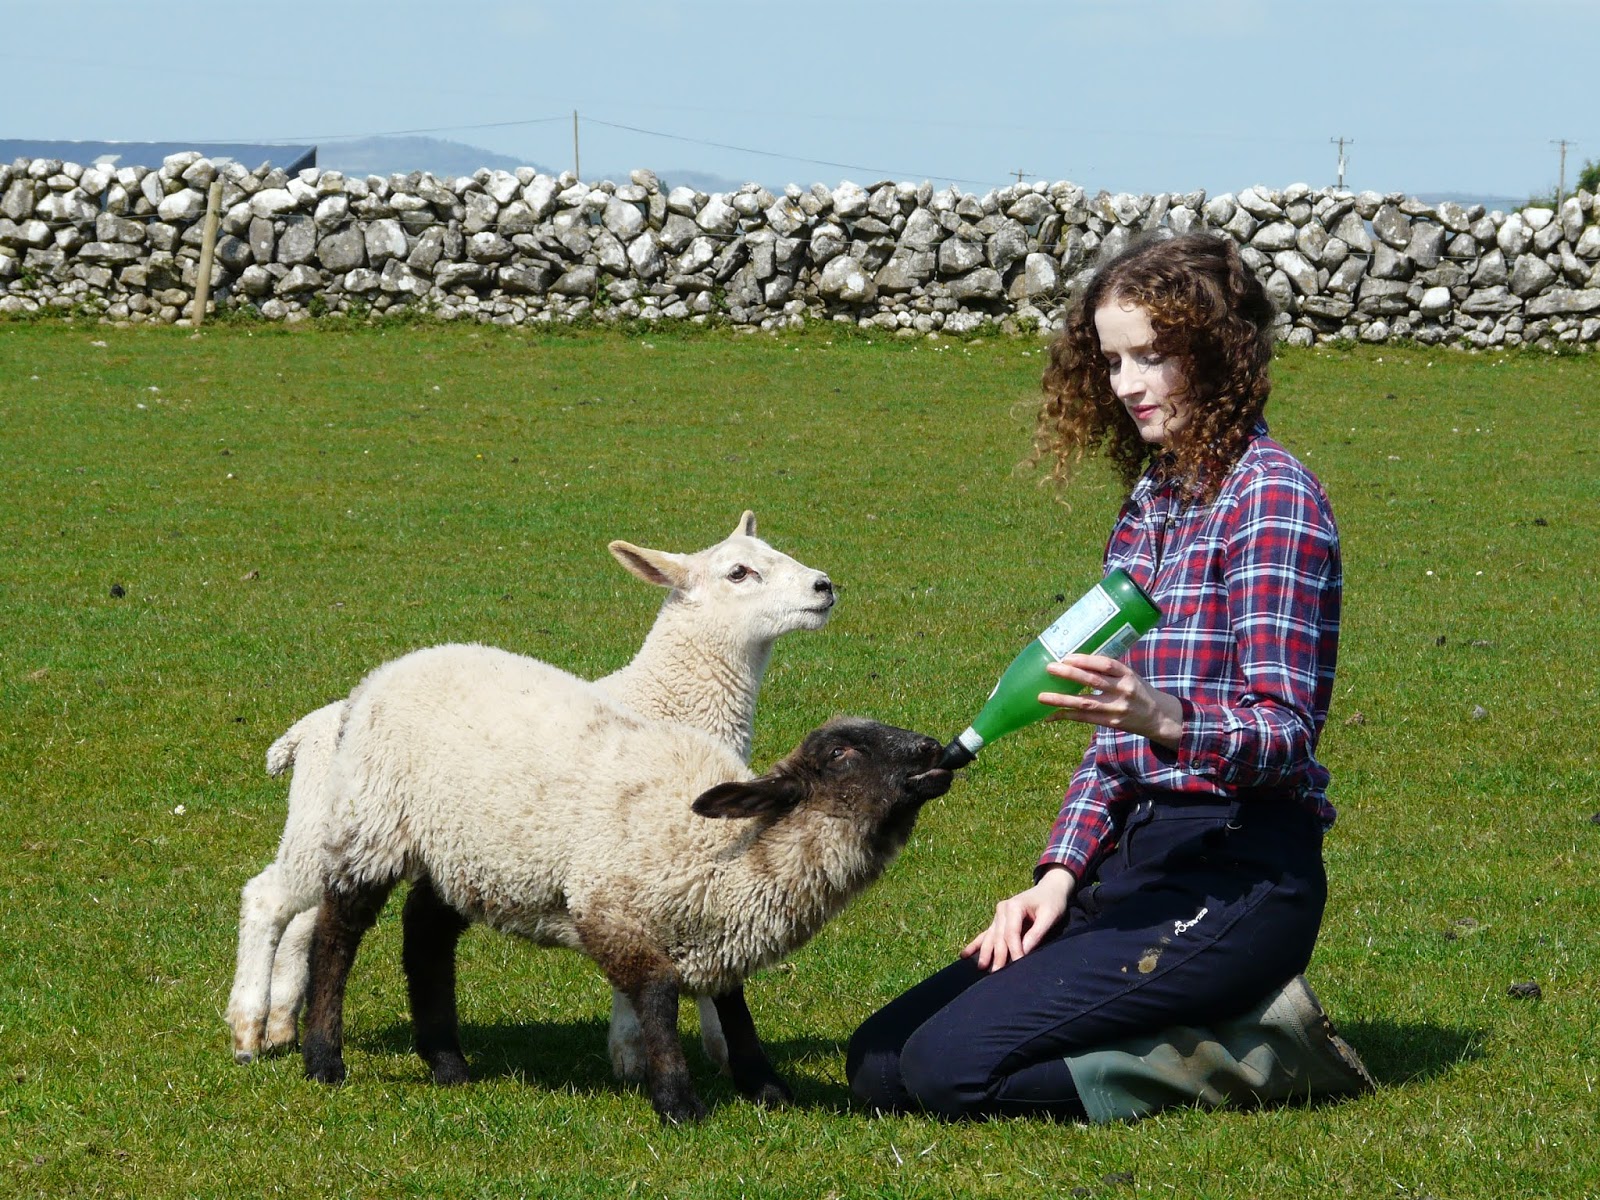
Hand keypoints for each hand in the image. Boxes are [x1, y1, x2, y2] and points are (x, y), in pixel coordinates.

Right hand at [960, 867, 1074, 972]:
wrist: (1050, 889)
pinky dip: (975, 945)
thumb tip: (1024, 951)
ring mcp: (998, 915)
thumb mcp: (1050, 916)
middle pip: (998, 937)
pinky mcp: (998, 921)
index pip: (1011, 933)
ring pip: (990, 937)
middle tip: (996, 974)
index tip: (1018, 965)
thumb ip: (1037, 933)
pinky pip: (985, 934)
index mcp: (1014, 906)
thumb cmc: (1052, 902)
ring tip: (981, 967)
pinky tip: (964, 955)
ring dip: (985, 952)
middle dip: (997, 955)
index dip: (1014, 950)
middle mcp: (1002, 909)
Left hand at [1040, 653, 1183, 748]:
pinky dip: (1066, 716)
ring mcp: (1116, 708)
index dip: (1086, 660)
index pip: (1106, 664)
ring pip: (1085, 703)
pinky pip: (1084, 719)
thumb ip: (1108, 670)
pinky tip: (1049, 715)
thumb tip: (1074, 660)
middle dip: (1069, 674)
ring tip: (1041, 696)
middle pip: (1093, 681)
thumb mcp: (1129, 675)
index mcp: (1127, 674)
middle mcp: (1123, 690)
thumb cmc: (1137, 690)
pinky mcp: (1111, 723)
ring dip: (1061, 699)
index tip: (1067, 656)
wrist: (1158, 717)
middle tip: (1049, 667)